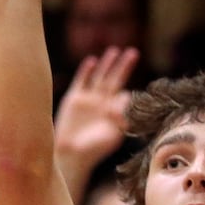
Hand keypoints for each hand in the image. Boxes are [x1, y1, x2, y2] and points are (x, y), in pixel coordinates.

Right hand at [55, 46, 140, 169]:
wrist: (72, 154)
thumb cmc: (94, 150)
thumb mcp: (113, 134)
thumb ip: (121, 117)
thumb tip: (127, 96)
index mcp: (114, 112)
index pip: (125, 95)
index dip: (129, 93)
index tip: (129, 96)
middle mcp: (103, 103)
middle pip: (115, 80)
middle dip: (124, 66)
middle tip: (133, 52)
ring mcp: (89, 100)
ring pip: (100, 76)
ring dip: (107, 64)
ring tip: (115, 51)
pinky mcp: (74, 98)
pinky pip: (81, 81)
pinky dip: (86, 71)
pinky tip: (92, 61)